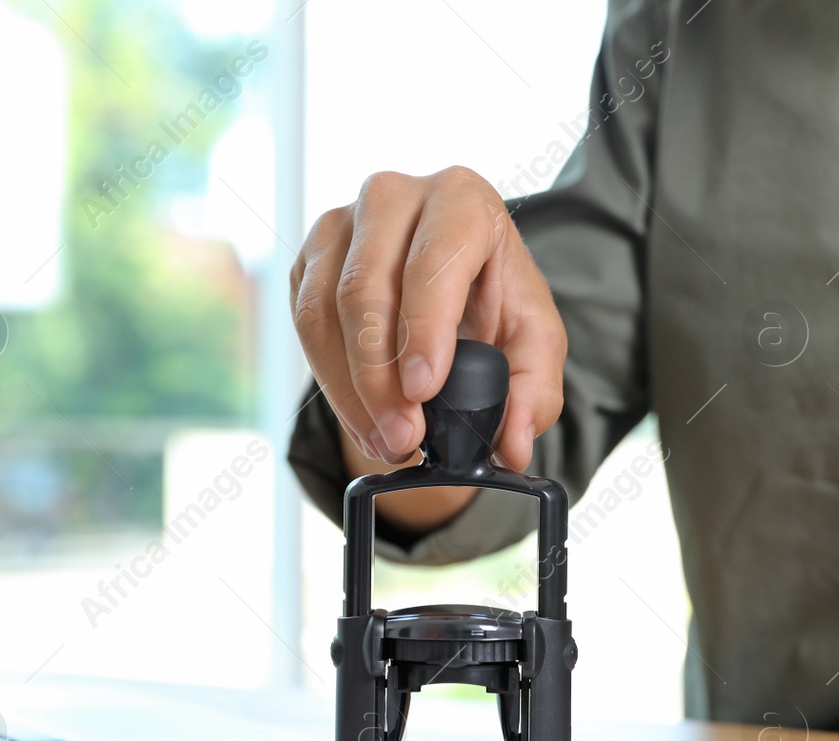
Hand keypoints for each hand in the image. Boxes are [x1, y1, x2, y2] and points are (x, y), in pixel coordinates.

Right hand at [289, 166, 565, 470]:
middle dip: (380, 376)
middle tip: (404, 436)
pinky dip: (332, 382)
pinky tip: (364, 418)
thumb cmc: (495, 303)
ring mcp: (342, 222)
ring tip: (386, 440)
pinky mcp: (311, 259)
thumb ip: (534, 393)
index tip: (422, 390)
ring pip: (324, 309)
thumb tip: (514, 445)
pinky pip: (304, 324)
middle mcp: (395, 196)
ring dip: (351, 389)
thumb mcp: (534, 344)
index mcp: (462, 199)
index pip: (433, 258)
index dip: (423, 327)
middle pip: (366, 286)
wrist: (454, 288)